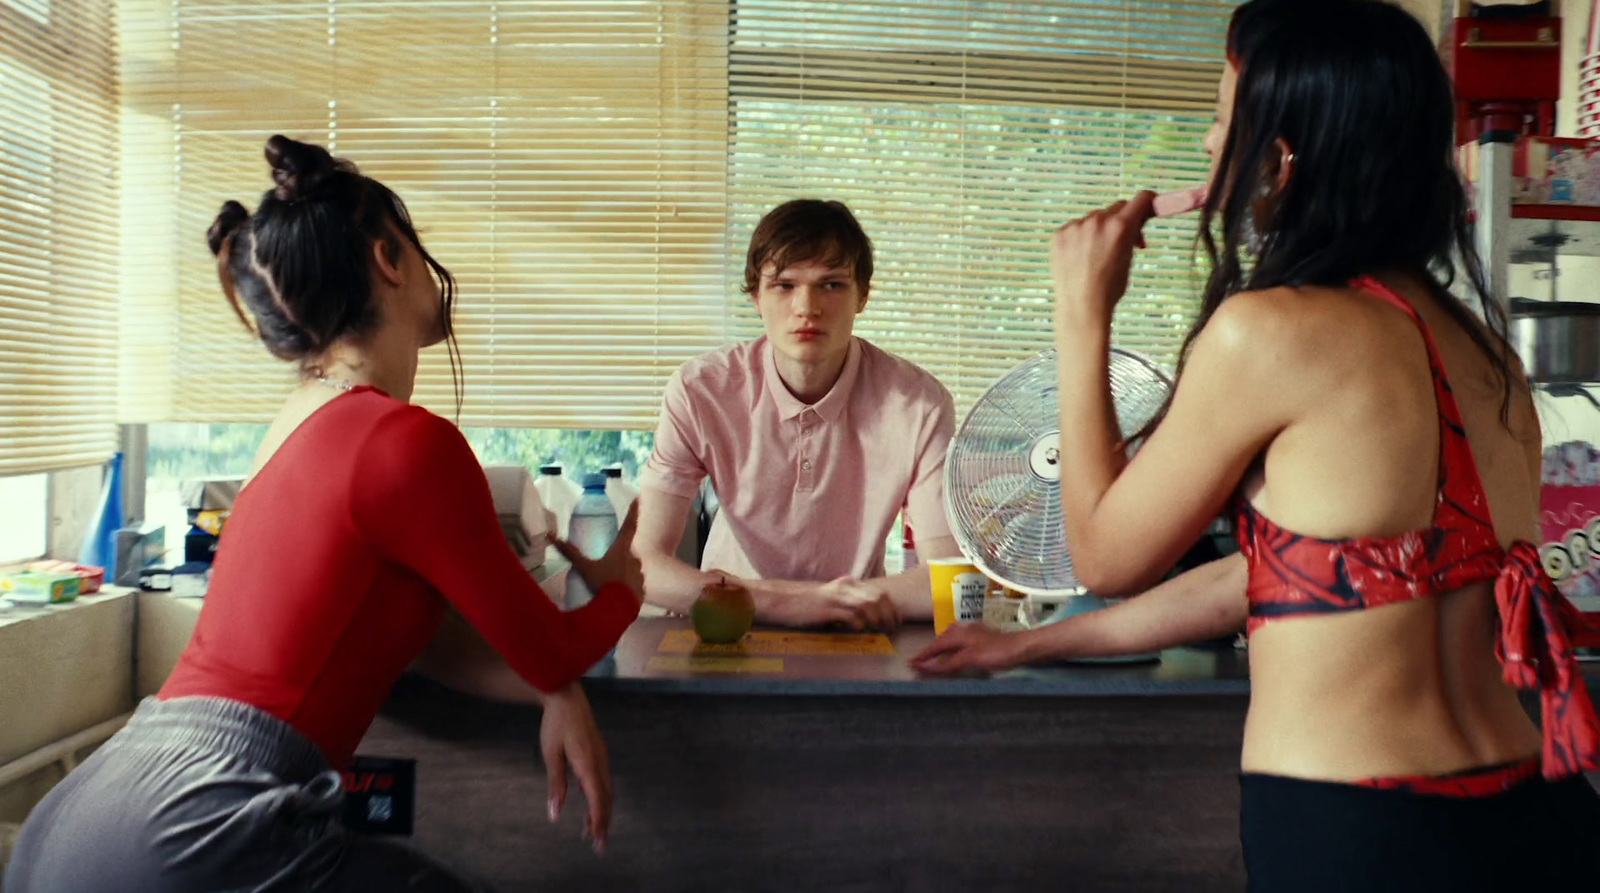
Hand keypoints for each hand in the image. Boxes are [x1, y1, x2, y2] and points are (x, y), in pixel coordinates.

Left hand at [540, 683, 613, 853]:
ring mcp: (602, 756)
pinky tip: (590, 803)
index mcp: (589, 764)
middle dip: (603, 822)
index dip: (599, 822)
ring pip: (606, 790)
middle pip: (606, 798)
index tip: (598, 841)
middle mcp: (600, 762)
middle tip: (599, 846)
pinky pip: (603, 780)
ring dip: (600, 811)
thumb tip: (556, 813)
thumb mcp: (551, 755)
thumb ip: (556, 784)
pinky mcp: (599, 752)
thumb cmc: (556, 724)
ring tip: (591, 830)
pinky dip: (599, 797)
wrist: (566, 696)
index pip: (597, 800)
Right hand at [553, 502, 643, 602]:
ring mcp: (640, 574)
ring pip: (631, 568)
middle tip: (607, 564)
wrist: (618, 609)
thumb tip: (551, 536)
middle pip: (627, 551)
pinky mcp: (643, 589)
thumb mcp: (584, 567)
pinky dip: (627, 586)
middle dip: (618, 555)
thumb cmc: (602, 584)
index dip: (633, 512)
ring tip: (609, 582)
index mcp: (622, 549)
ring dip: (622, 572)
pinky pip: (634, 583)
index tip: (638, 498)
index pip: (629, 525)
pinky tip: (617, 593)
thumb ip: (569, 552)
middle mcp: (635, 558)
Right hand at [814, 577, 900, 630]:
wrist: (782, 602)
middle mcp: (845, 587)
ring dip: (877, 620)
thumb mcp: (833, 601)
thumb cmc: (808, 605)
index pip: (879, 592)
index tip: (897, 620)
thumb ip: (850, 606)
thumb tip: (869, 620)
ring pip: (868, 605)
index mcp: (848, 584)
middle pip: (877, 598)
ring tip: (879, 632)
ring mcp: (836, 597)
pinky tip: (858, 631)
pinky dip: (859, 625)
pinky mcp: (827, 609)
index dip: (892, 607)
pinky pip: (852, 616)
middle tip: (891, 629)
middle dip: (888, 615)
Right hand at [908, 622, 1027, 674]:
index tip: (911, 663)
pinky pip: (959, 641)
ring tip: (932, 657)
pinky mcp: (981, 637)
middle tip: (919, 661)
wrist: (1021, 647)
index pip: (936, 646)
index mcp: (959, 634)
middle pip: (941, 640)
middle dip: (930, 651)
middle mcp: (963, 630)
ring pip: (950, 639)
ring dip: (940, 648)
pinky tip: (954, 652)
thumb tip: (927, 666)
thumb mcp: (970, 659)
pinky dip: (951, 648)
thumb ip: (948, 663)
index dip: (924, 656)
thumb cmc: (996, 652)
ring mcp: (973, 632)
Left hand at [1050, 191, 1156, 329]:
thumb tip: (1131, 224)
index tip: (1148, 207)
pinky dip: (1080, 238)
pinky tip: (1081, 257)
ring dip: (1099, 230)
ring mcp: (1076, 227)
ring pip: (1094, 218)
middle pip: (1116, 208)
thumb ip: (1130, 236)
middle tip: (1123, 241)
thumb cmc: (1109, 289)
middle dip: (1122, 221)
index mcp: (1120, 227)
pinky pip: (1075, 228)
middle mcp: (1097, 221)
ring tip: (1097, 255)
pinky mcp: (1059, 234)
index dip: (1148, 202)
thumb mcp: (1129, 258)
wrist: (1082, 306)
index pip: (1141, 199)